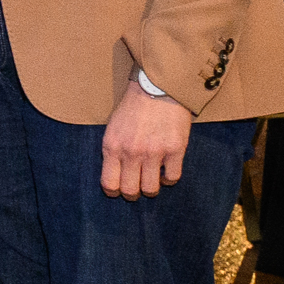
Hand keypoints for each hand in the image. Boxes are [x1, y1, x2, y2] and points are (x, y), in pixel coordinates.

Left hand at [101, 84, 191, 198]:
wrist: (157, 89)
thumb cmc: (133, 108)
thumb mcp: (113, 128)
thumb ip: (114, 151)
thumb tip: (115, 175)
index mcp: (112, 147)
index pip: (109, 183)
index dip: (114, 192)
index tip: (119, 190)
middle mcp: (131, 153)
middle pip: (130, 191)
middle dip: (133, 194)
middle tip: (138, 188)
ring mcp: (154, 152)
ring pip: (151, 189)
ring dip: (152, 188)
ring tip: (153, 180)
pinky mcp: (175, 150)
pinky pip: (172, 178)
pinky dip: (170, 178)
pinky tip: (167, 170)